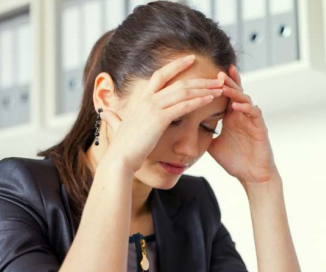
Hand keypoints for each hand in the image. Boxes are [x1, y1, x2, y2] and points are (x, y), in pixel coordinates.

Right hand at [97, 54, 224, 173]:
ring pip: (184, 92)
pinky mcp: (159, 119)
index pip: (160, 75)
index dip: (176, 65)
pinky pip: (183, 107)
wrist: (119, 159)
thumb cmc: (122, 147)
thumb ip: (113, 118)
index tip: (191, 59)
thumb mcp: (117, 127)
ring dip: (204, 89)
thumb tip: (105, 113)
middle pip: (179, 82)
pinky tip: (210, 100)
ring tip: (220, 88)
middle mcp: (147, 100)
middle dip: (200, 80)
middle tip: (217, 78)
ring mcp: (153, 108)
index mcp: (141, 100)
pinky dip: (198, 102)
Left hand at [207, 64, 276, 183]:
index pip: (225, 96)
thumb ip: (203, 135)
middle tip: (217, 73)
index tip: (205, 74)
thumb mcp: (213, 146)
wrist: (252, 177)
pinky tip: (236, 106)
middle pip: (236, 92)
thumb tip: (183, 131)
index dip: (218, 85)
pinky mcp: (260, 128)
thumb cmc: (235, 162)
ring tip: (224, 85)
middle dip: (227, 81)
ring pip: (245, 99)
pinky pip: (255, 113)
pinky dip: (246, 108)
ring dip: (235, 91)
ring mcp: (252, 121)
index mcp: (231, 117)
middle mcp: (242, 116)